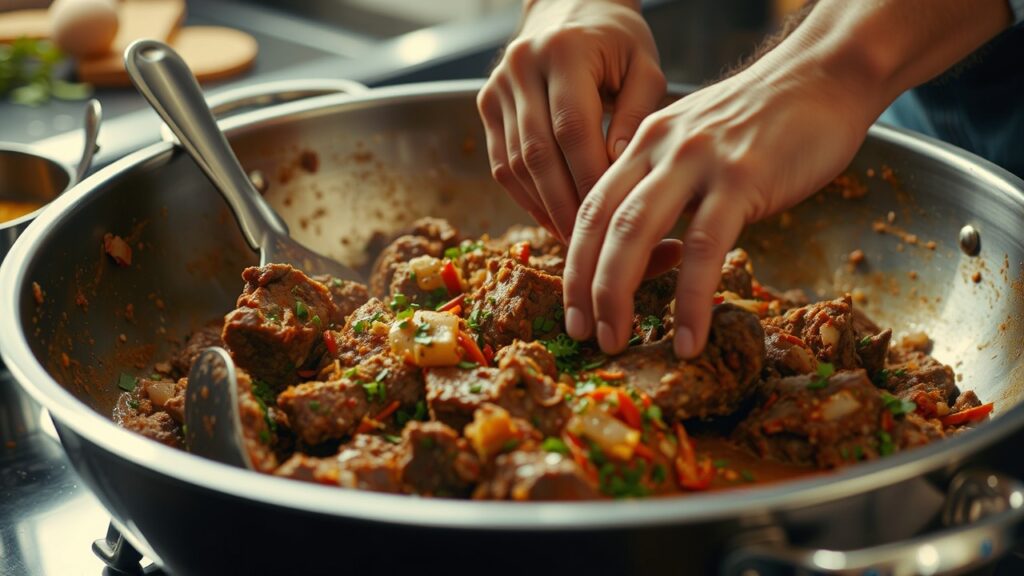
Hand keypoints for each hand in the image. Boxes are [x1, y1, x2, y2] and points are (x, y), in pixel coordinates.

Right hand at [477, 0, 664, 242]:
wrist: (569, 6)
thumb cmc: (617, 42)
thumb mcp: (644, 66)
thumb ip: (637, 115)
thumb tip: (618, 172)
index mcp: (563, 51)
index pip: (573, 129)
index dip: (589, 178)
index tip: (612, 215)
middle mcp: (520, 67)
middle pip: (537, 153)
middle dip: (564, 204)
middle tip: (590, 242)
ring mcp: (496, 87)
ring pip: (514, 163)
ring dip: (543, 207)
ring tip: (572, 238)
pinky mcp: (486, 104)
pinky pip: (502, 163)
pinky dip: (526, 196)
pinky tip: (551, 217)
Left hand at [563, 62, 876, 357]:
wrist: (823, 76)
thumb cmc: (762, 120)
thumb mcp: (694, 142)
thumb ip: (664, 185)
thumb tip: (645, 247)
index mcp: (642, 143)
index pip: (590, 208)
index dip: (573, 262)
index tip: (573, 307)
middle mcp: (657, 148)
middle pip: (599, 224)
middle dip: (583, 286)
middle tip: (581, 334)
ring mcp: (696, 162)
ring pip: (635, 234)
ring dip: (617, 295)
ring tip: (615, 343)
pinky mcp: (741, 178)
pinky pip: (703, 250)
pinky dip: (689, 301)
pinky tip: (688, 339)